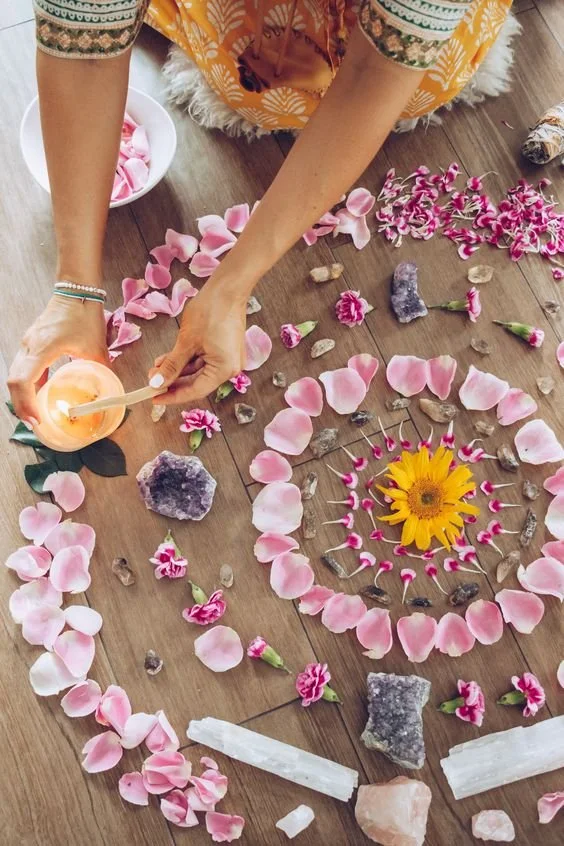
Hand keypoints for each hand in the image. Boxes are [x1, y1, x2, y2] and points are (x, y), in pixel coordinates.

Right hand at [8, 295, 108, 424]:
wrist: (76, 290)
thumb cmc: (84, 314)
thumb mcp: (96, 348)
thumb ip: (100, 372)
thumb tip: (108, 395)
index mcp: (42, 347)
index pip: (22, 380)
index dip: (26, 404)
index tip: (37, 420)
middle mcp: (28, 346)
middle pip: (13, 382)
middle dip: (21, 405)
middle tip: (36, 423)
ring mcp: (27, 344)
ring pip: (15, 375)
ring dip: (22, 396)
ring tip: (36, 414)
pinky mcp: (30, 343)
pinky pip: (23, 368)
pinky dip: (28, 384)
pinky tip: (41, 396)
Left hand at [149, 279, 246, 404]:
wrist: (228, 287)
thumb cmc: (211, 311)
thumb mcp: (186, 342)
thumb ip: (171, 365)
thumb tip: (156, 383)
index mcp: (225, 370)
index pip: (195, 391)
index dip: (172, 396)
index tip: (154, 397)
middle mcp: (230, 368)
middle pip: (197, 382)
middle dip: (173, 381)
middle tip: (151, 380)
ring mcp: (228, 358)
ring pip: (198, 371)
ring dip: (177, 369)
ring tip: (156, 367)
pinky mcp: (224, 349)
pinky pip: (203, 360)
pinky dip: (187, 360)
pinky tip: (168, 358)